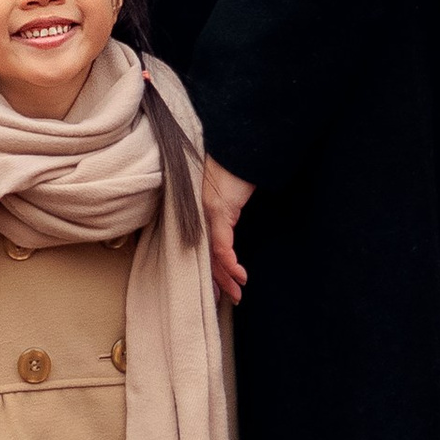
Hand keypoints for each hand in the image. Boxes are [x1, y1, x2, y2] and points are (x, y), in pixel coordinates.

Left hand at [203, 157, 252, 306]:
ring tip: (236, 292)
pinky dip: (229, 261)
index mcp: (202, 208)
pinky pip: (221, 243)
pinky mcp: (219, 209)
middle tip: (228, 297)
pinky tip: (239, 274)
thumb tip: (235, 213)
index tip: (217, 287)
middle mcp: (201, 211)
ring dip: (226, 276)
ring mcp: (208, 211)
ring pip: (213, 253)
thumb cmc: (236, 164)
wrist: (239, 141)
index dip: (211, 268)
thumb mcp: (230, 189)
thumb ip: (227, 206)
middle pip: (206, 253)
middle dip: (218, 279)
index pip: (203, 245)